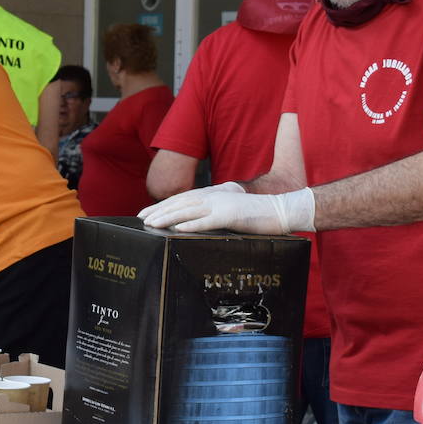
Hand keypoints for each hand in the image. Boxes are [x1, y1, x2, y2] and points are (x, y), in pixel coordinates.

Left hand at [139, 186, 314, 234]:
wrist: (281, 211)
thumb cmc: (257, 215)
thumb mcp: (231, 211)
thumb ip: (214, 213)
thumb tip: (196, 223)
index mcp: (214, 194)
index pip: (183, 198)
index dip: (163, 205)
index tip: (147, 212)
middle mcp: (214, 196)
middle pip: (180, 202)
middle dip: (158, 210)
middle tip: (141, 218)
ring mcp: (222, 205)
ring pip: (188, 210)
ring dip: (168, 217)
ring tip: (152, 223)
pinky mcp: (231, 216)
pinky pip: (207, 221)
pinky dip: (191, 224)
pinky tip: (178, 228)